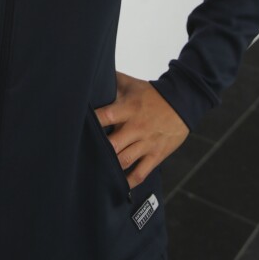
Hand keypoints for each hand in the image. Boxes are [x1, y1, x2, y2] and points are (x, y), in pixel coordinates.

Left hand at [94, 71, 189, 188]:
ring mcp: (146, 143)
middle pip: (113, 145)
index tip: (76, 128)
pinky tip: (118, 186)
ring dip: (110, 168)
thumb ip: (113, 80)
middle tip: (83, 156)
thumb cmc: (152, 94)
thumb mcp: (132, 84)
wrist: (182, 102)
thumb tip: (93, 73)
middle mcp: (136, 127)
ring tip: (97, 171)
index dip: (91, 123)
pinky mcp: (156, 155)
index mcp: (128, 109)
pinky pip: (141, 173)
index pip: (105, 116)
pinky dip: (129, 182)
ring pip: (124, 161)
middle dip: (98, 151)